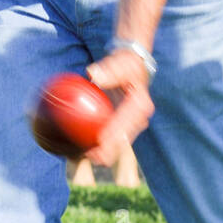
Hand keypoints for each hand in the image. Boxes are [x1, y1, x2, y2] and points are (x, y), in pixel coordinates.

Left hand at [84, 49, 154, 166]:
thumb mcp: (121, 63)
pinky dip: (99, 144)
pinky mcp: (123, 125)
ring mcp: (131, 124)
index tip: (100, 142)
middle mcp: (139, 119)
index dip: (114, 135)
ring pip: (117, 143)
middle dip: (109, 152)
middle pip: (123, 140)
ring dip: (103, 153)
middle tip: (92, 158)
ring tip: (85, 158)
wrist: (132, 67)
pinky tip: (82, 149)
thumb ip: (110, 70)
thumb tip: (94, 75)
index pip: (125, 124)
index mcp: (140, 106)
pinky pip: (110, 137)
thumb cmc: (125, 64)